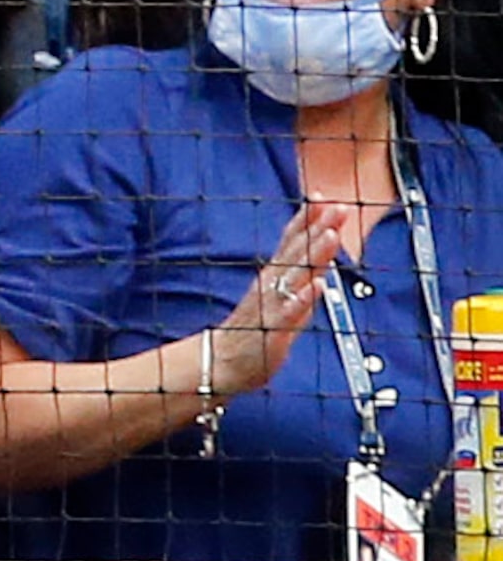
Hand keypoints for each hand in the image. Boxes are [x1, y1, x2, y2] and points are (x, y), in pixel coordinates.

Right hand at [206, 201, 347, 400]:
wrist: (223, 362)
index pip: (292, 241)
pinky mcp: (272, 328)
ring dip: (313, 255)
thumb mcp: (280, 296)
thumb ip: (299, 276)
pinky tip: (317, 286)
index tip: (324, 197)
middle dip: (318, 228)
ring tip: (330, 235)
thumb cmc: (255, 329)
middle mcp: (271, 283)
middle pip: (297, 251)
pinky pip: (290, 312)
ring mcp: (271, 304)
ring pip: (295, 275)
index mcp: (274, 275)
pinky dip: (304, 298)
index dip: (308, 218)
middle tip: (337, 207)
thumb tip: (319, 256)